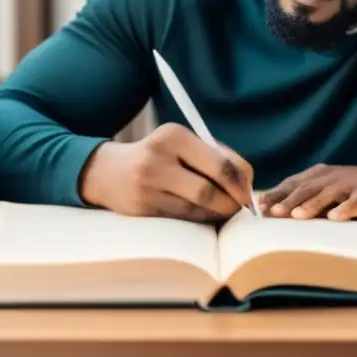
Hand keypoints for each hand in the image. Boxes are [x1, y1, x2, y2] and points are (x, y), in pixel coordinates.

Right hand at [80, 123, 253, 222]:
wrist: (108, 172)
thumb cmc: (158, 155)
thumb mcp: (182, 144)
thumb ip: (215, 155)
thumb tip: (248, 181)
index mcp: (173, 136)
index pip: (220, 164)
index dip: (241, 183)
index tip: (248, 191)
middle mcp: (158, 159)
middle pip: (209, 191)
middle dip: (231, 203)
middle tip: (241, 207)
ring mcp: (147, 186)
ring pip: (196, 210)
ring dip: (218, 214)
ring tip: (225, 210)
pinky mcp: (142, 209)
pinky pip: (183, 219)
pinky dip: (201, 219)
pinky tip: (206, 215)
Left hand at [257, 164, 356, 221]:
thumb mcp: (335, 189)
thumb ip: (312, 196)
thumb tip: (281, 210)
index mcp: (323, 175)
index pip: (295, 183)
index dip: (277, 193)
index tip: (259, 206)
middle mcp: (335, 177)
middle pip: (307, 188)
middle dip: (287, 200)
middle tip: (271, 213)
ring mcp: (352, 186)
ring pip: (328, 195)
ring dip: (311, 205)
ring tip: (296, 216)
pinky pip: (356, 203)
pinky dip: (345, 210)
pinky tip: (336, 218)